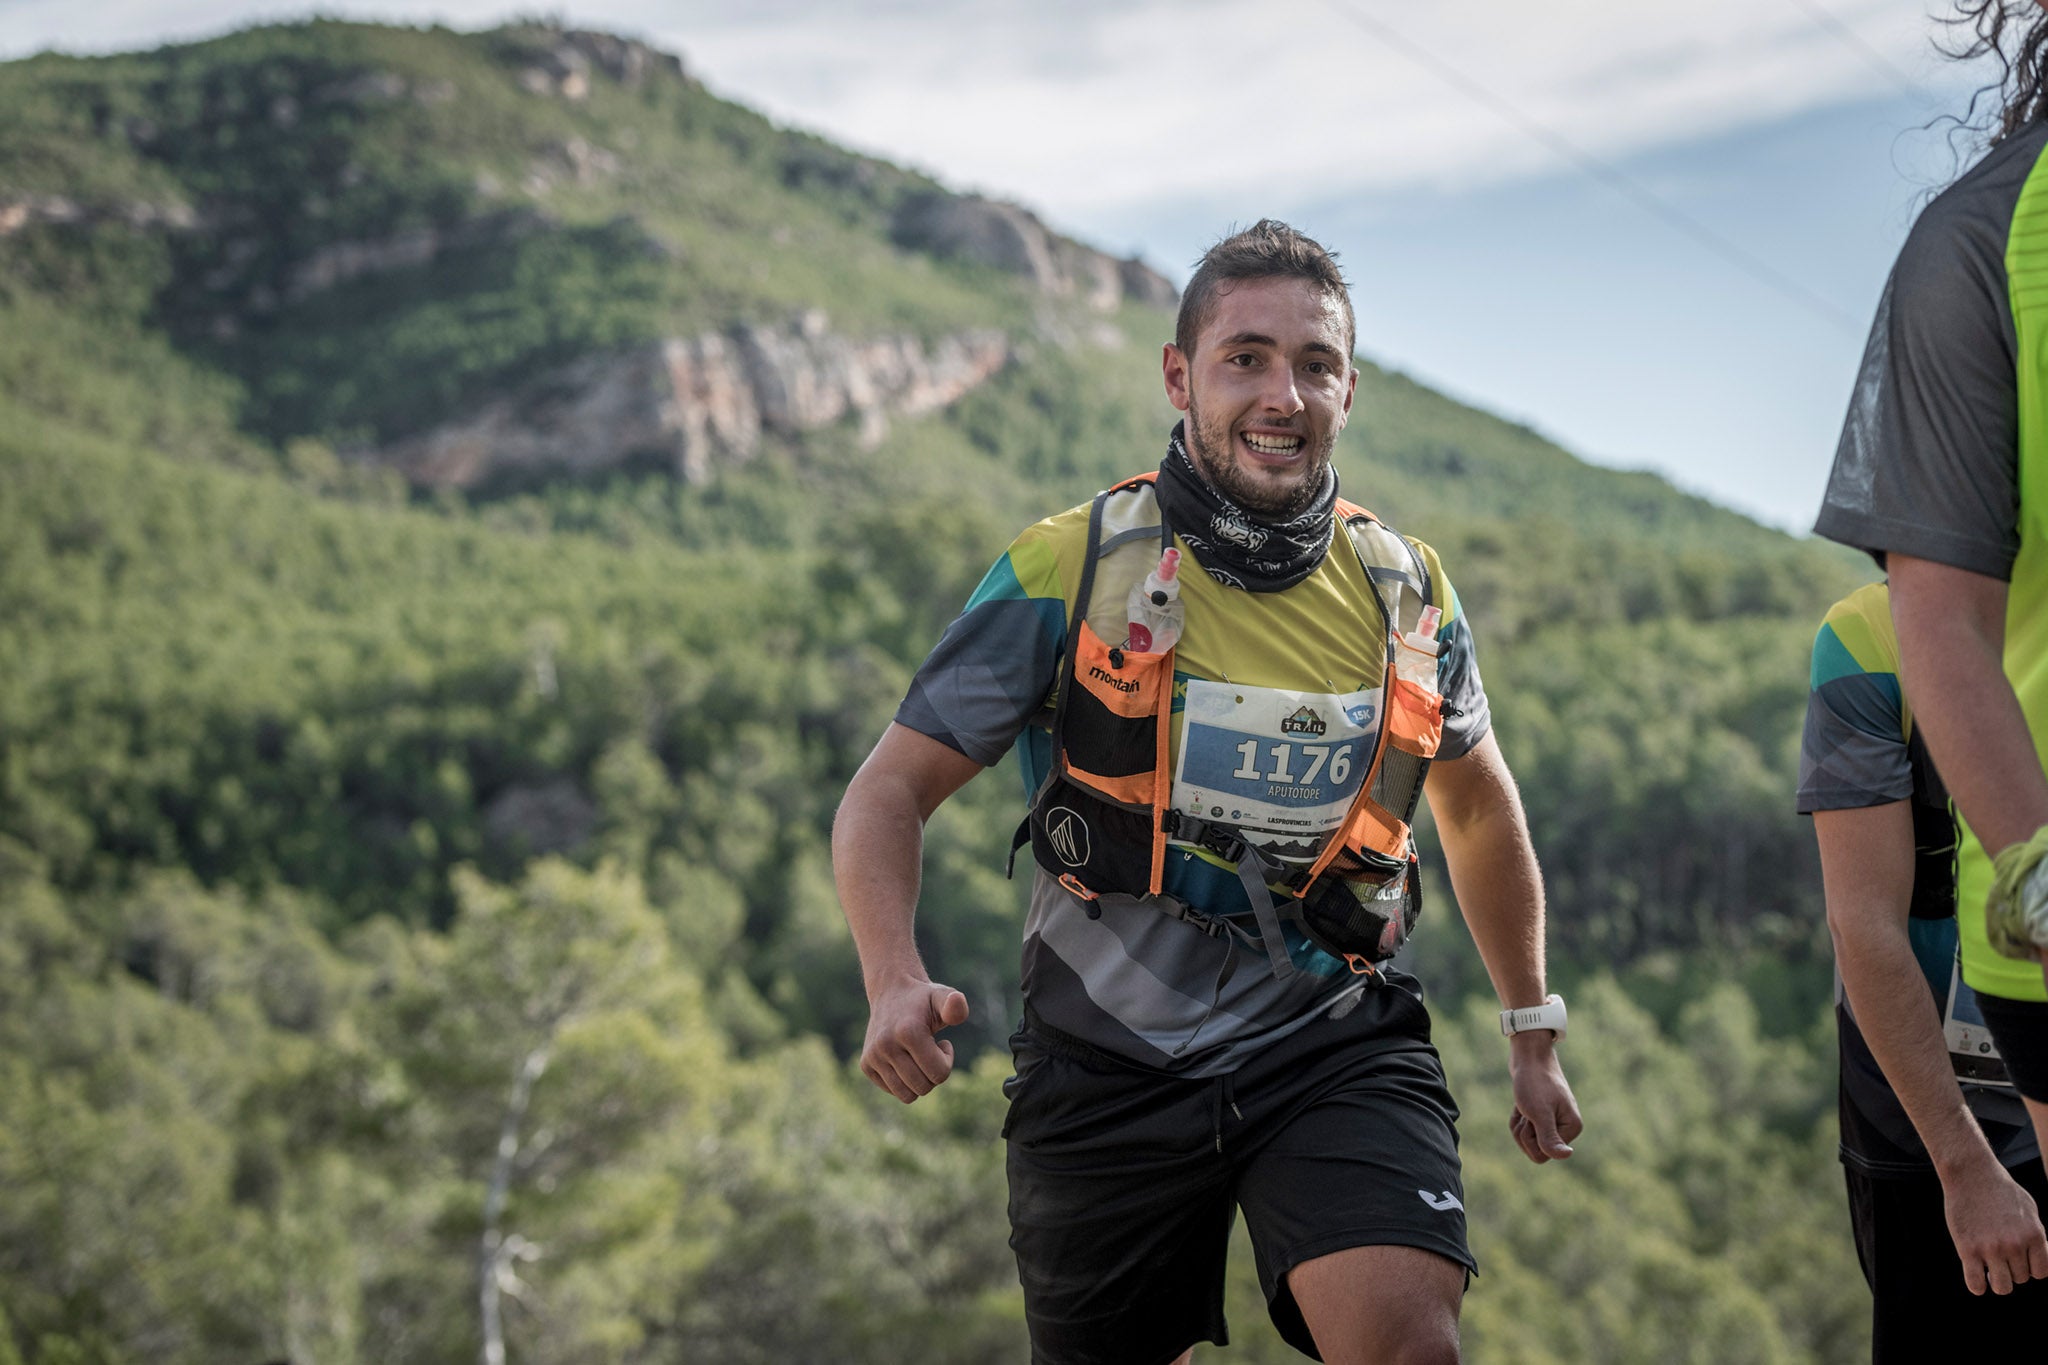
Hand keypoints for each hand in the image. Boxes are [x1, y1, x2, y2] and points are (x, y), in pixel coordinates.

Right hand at [860, 977, 970, 1102]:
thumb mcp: (942, 997)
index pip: (939, 1073)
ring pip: (907, 1096)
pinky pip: (893, 1091)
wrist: (890, 993)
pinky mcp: (865, 1065)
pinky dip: (904, 1081)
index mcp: (908, 1032)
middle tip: (930, 1050)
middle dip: (933, 1073)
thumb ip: (955, 1004)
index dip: (946, 1060)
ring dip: (919, 1080)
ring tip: (918, 1056)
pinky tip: (904, 1058)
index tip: (942, 1043)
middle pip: (923, 1087)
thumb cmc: (923, 1000)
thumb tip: (956, 1001)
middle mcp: (886, 1045)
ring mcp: (873, 1056)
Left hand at [1507, 1032, 1580, 1163]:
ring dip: (1518, 1124)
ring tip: (1522, 1105)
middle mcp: (1566, 1127)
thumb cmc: (1534, 1083)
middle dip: (1522, 1132)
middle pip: (1534, 1149)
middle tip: (1525, 1109)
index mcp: (1572, 1128)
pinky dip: (1516, 1118)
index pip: (1544, 1155)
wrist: (1528, 1056)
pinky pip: (1523, 1130)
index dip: (1531, 1138)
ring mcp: (1553, 1122)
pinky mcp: (1541, 1116)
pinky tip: (1519, 1106)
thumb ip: (1550, 1138)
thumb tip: (1567, 1155)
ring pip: (1527, 1140)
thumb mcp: (1539, 1114)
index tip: (1532, 1116)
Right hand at [1941, 1157, 2047, 1293]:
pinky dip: (1977, 1286)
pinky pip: (1975, 1284)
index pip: (2040, 1273)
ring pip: (2002, 1286)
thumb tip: (2039, 1260)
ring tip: (1989, 1269)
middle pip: (2020, 1279)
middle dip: (2011, 1270)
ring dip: (1997, 1280)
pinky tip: (1976, 1276)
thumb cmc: (2001, 1190)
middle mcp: (2014, 1244)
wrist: (1971, 1173)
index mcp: (2034, 1235)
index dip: (2030, 1268)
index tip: (2018, 1259)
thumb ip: (2037, 1236)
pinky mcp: (1967, 1248)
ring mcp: (1990, 1248)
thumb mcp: (2030, 1210)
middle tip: (1999, 1255)